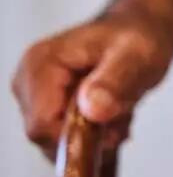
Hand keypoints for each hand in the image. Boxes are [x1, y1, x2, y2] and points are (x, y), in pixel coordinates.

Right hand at [10, 13, 172, 158]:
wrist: (140, 31)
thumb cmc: (138, 37)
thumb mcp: (138, 56)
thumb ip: (116, 82)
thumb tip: (92, 110)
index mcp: (41, 64)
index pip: (43, 124)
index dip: (79, 136)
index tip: (113, 125)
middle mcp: (28, 82)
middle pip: (48, 138)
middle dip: (90, 137)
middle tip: (123, 112)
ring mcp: (34, 98)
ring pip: (59, 144)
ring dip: (97, 138)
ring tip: (120, 108)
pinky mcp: (46, 109)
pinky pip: (66, 142)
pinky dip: (95, 137)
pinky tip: (114, 115)